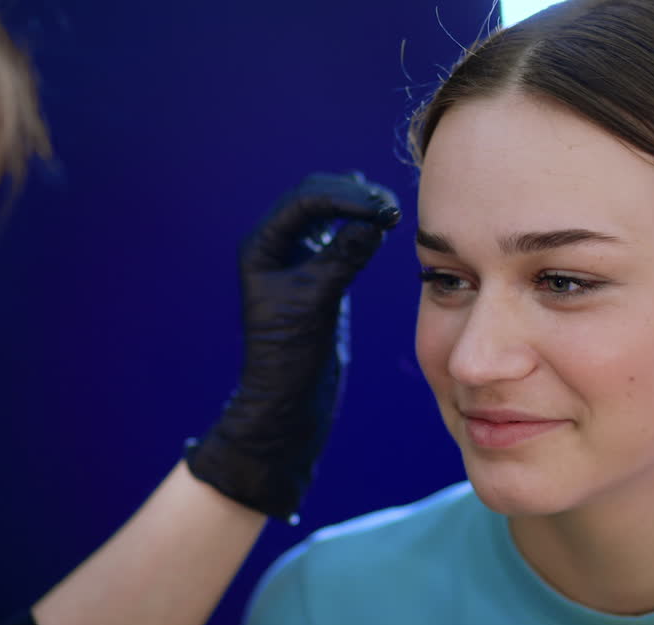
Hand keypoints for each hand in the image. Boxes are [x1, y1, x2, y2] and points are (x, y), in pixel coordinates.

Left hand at [185, 172, 400, 520]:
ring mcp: (297, 257)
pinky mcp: (318, 273)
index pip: (305, 201)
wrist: (288, 400)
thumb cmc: (290, 358)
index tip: (382, 209)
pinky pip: (339, 233)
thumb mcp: (316, 304)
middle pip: (316, 196)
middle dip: (353, 196)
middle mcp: (276, 245)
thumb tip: (374, 222)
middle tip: (391, 209)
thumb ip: (342, 260)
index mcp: (262, 246)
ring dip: (358, 206)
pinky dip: (361, 225)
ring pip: (328, 211)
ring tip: (391, 213)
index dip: (346, 197)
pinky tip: (380, 223)